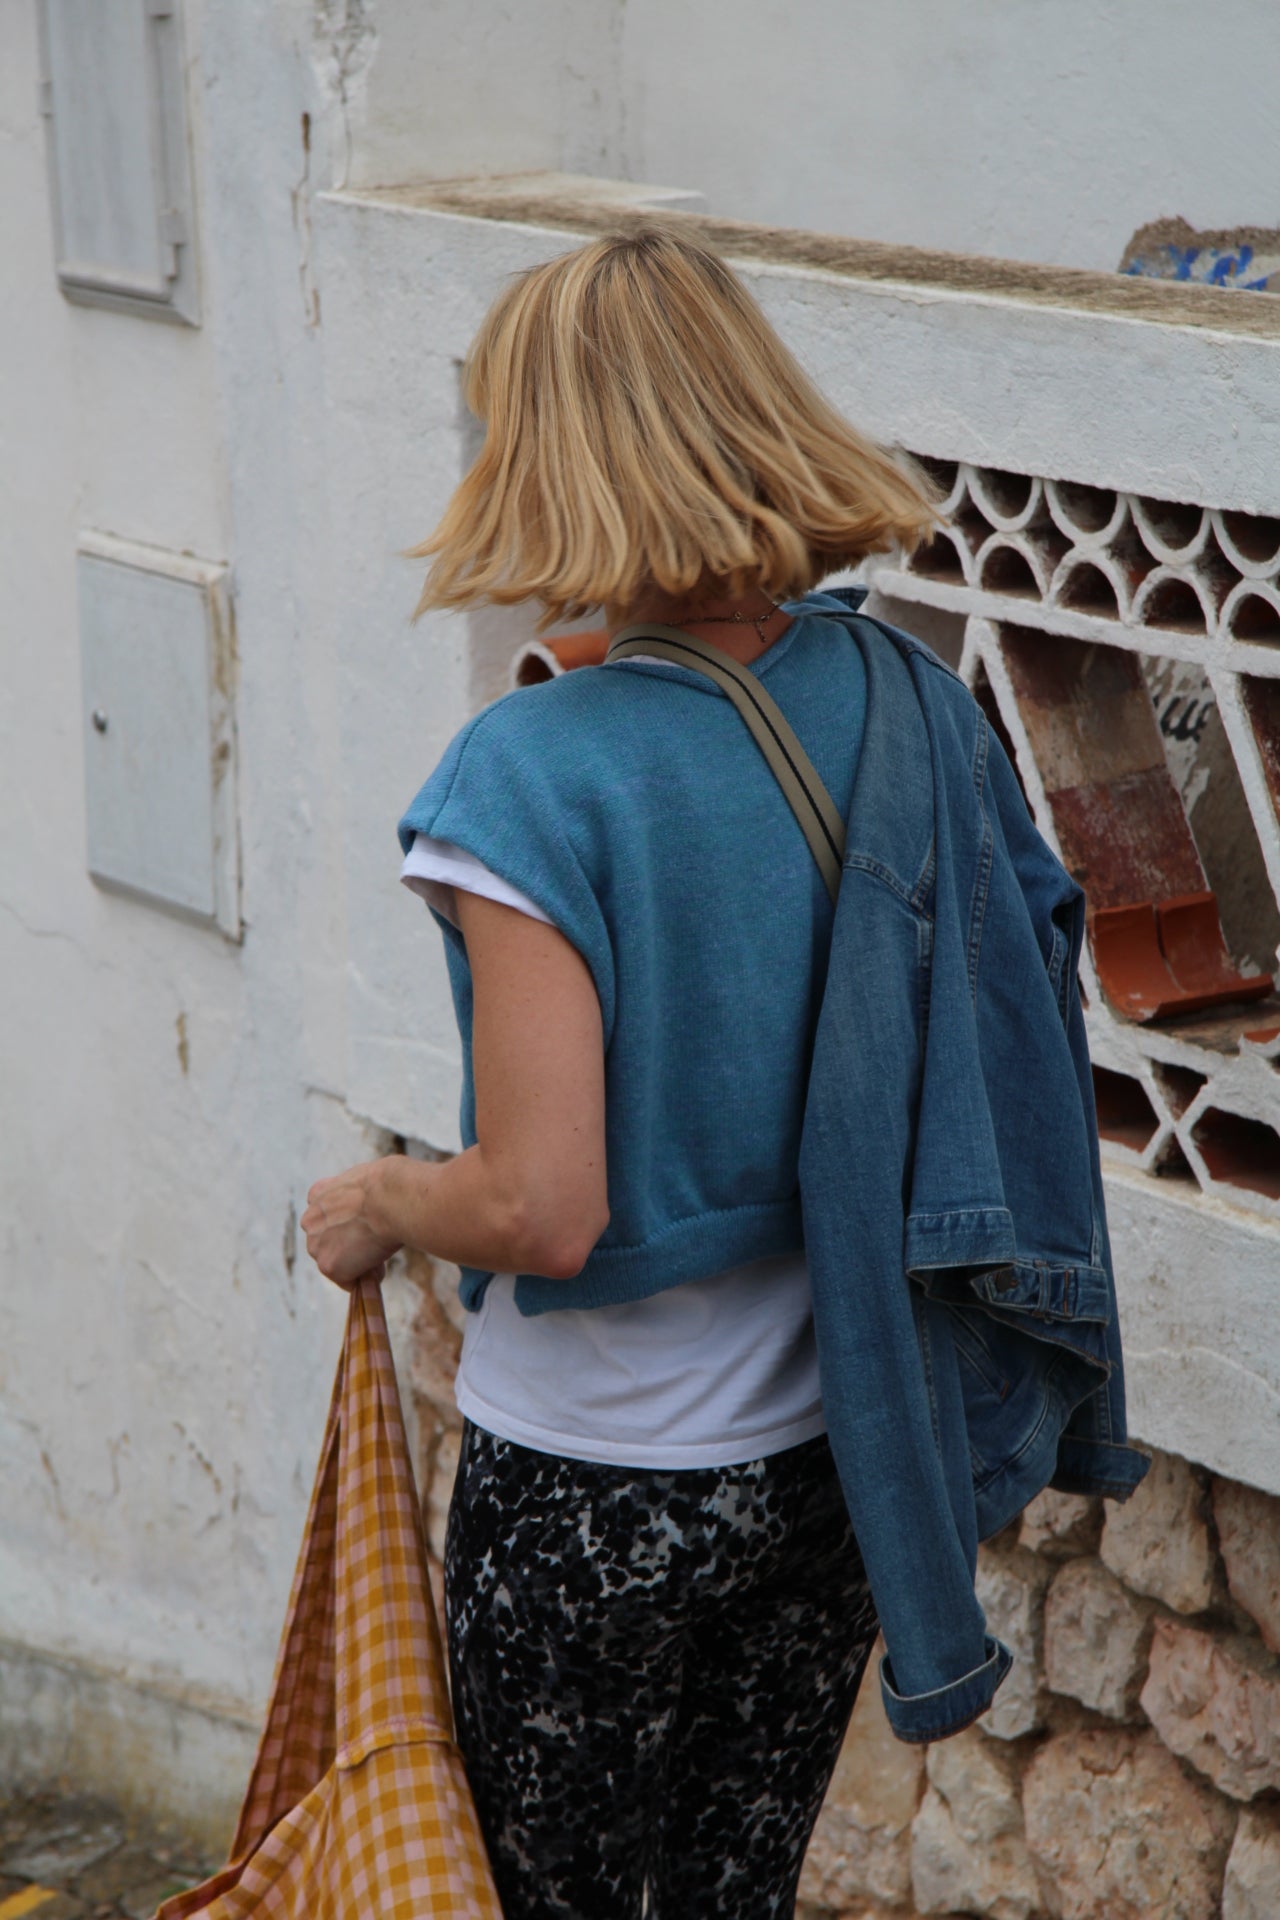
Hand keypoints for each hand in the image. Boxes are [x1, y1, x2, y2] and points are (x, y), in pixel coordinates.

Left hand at [301, 1160, 401, 1289]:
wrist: (389, 1199)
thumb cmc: (390, 1186)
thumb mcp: (366, 1181)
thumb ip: (356, 1198)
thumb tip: (369, 1210)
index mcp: (318, 1194)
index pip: (326, 1216)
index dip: (348, 1224)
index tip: (365, 1226)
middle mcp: (310, 1220)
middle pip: (329, 1244)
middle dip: (350, 1247)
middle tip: (376, 1241)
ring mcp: (316, 1245)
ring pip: (338, 1264)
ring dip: (358, 1263)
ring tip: (381, 1250)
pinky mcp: (328, 1266)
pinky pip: (349, 1280)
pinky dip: (367, 1276)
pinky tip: (381, 1261)